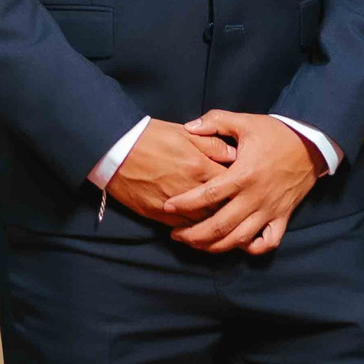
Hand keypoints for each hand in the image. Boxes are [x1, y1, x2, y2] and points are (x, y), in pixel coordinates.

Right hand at [103, 121, 234, 225]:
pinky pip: (183, 228)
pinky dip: (194, 231)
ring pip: (203, 223)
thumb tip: (234, 155)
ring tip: (227, 225)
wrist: (115, 150)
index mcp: (200, 167)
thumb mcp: (184, 133)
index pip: (231, 183)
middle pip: (221, 208)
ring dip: (216, 225)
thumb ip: (212, 144)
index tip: (249, 188)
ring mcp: (174, 205)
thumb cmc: (149, 137)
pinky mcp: (158, 214)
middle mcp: (190, 190)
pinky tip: (201, 230)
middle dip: (233, 211)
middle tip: (244, 213)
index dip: (241, 187)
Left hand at [164, 112, 321, 253]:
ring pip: (240, 239)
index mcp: (243, 175)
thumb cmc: (275, 133)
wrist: (311, 144)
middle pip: (220, 226)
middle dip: (194, 235)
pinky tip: (238, 246)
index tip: (168, 206)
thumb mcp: (244, 122)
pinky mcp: (283, 216)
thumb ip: (214, 122)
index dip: (185, 203)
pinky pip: (269, 242)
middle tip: (176, 234)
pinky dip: (254, 248)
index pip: (208, 195)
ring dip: (216, 246)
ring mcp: (270, 210)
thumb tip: (188, 127)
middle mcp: (255, 197)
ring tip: (197, 245)